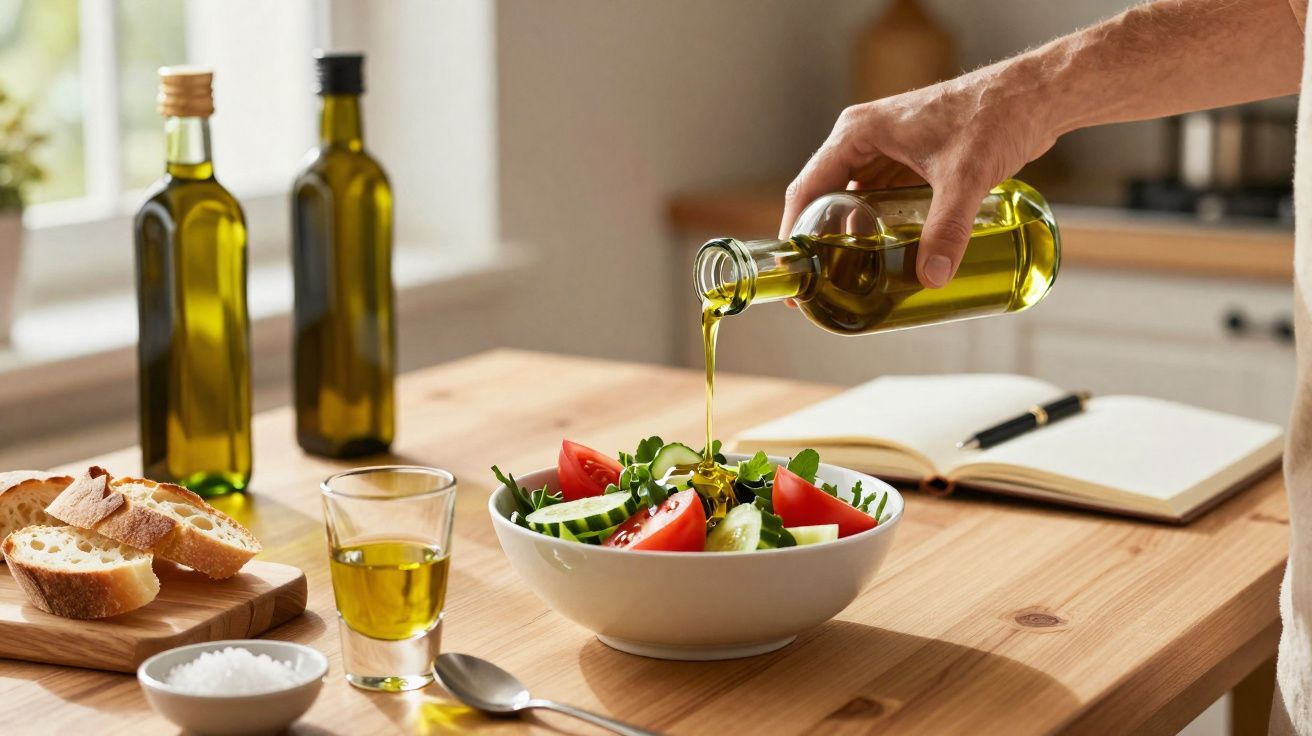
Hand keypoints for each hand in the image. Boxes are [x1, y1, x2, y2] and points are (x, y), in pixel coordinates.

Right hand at [780, 69, 1057, 288]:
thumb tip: (933, 277)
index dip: (795, 232)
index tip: (793, 270)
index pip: (808, 188)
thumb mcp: (965, 177)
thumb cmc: (995, 115)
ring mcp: (887, 150)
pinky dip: (876, 226)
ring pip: (852, 200)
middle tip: (820, 284)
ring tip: (846, 277)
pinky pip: (879, 199)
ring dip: (849, 236)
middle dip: (820, 241)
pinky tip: (881, 254)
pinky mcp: (910, 160)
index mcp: (858, 133)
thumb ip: (947, 229)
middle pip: (825, 198)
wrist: (1034, 96)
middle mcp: (864, 139)